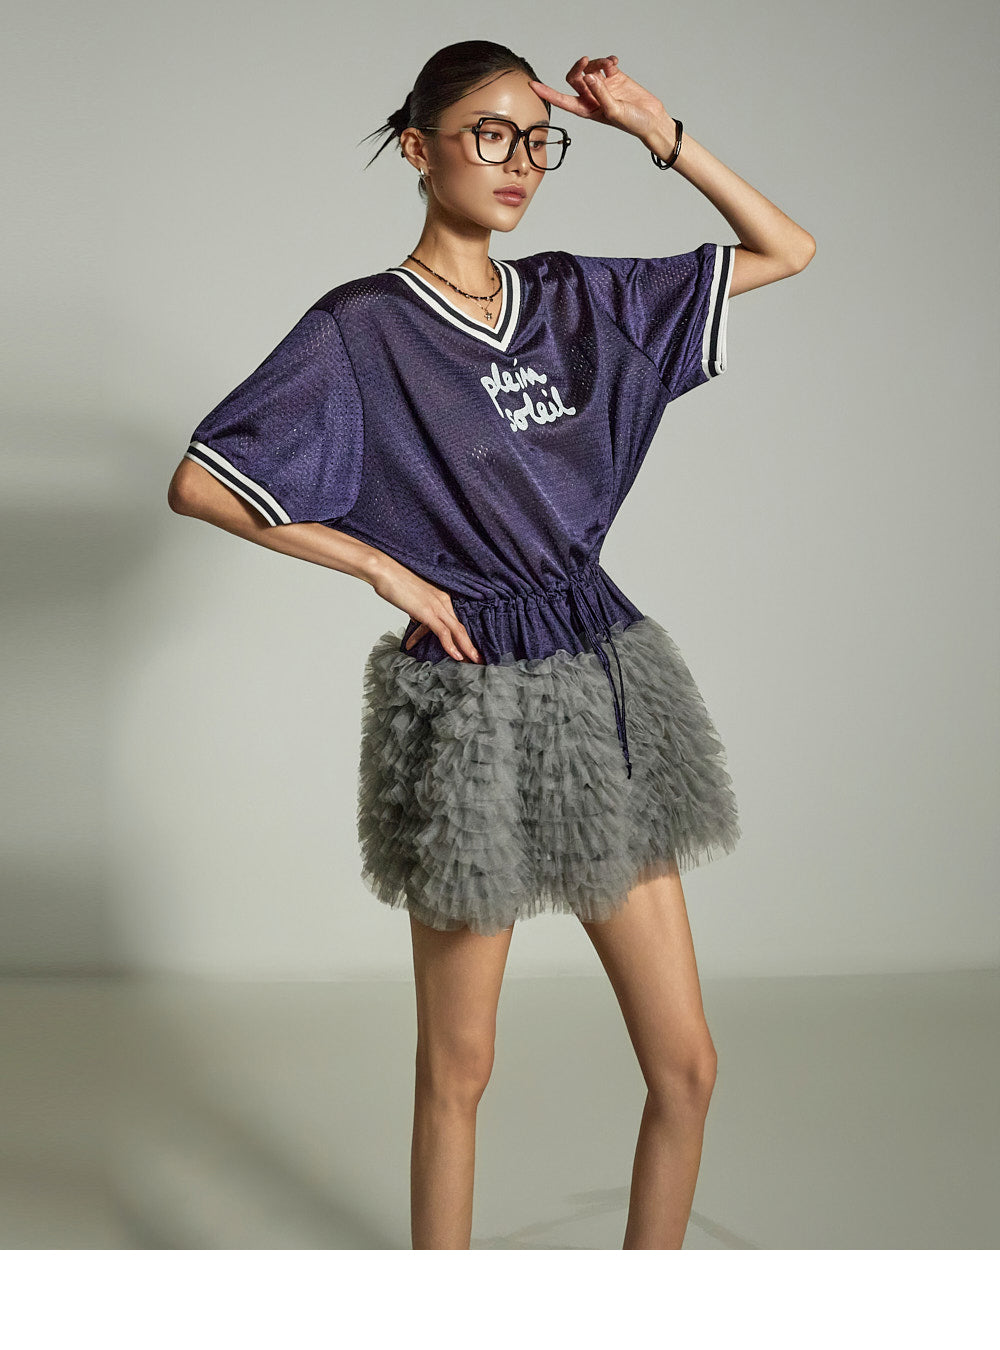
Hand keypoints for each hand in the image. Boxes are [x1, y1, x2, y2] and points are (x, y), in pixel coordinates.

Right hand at [370, 561, 482, 662]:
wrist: (384, 570)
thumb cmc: (394, 582)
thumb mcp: (411, 599)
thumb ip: (418, 610)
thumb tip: (417, 620)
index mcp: (440, 596)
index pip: (455, 621)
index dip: (463, 637)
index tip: (468, 650)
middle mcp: (442, 600)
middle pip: (461, 627)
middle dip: (470, 645)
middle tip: (478, 660)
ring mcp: (436, 606)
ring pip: (457, 631)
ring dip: (467, 649)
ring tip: (473, 663)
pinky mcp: (427, 611)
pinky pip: (443, 632)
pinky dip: (451, 646)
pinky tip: (456, 656)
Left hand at [528, 55, 670, 144]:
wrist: (651, 119)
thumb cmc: (633, 123)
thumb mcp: (614, 111)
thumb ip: (601, 94)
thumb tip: (590, 76)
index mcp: (586, 110)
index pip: (561, 100)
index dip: (547, 93)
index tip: (532, 86)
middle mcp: (591, 97)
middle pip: (574, 78)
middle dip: (578, 67)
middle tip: (587, 62)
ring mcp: (602, 86)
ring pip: (590, 68)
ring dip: (597, 63)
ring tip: (610, 65)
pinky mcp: (615, 77)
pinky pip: (605, 63)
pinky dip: (608, 60)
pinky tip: (614, 62)